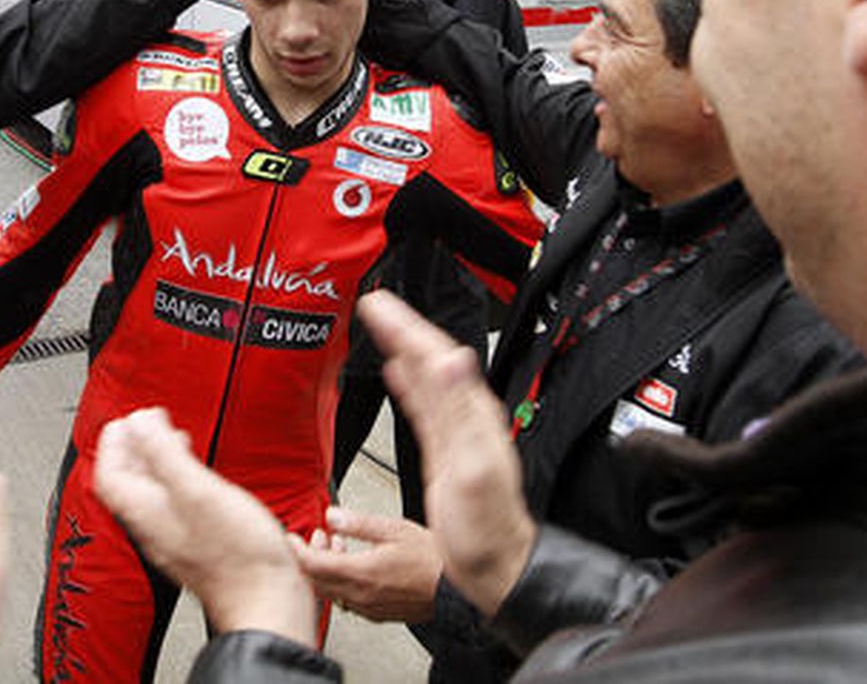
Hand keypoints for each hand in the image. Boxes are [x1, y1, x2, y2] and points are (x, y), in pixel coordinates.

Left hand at [94, 408, 316, 643]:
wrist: (268, 602)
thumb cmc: (238, 555)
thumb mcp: (198, 490)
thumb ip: (165, 454)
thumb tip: (139, 422)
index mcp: (147, 513)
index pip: (110, 474)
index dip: (114, 442)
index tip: (129, 417)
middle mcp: (155, 528)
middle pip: (129, 483)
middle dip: (136, 447)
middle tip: (148, 423)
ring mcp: (177, 540)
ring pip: (153, 494)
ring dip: (158, 462)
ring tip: (172, 440)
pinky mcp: (201, 546)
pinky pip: (176, 505)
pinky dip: (180, 480)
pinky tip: (200, 477)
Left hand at [293, 507, 440, 622]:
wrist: (453, 589)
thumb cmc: (431, 559)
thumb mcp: (394, 529)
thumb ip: (358, 523)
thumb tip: (332, 516)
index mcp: (361, 573)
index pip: (314, 565)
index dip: (297, 550)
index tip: (291, 538)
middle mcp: (360, 595)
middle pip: (317, 580)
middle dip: (310, 557)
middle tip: (316, 537)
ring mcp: (368, 607)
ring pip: (331, 591)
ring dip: (326, 569)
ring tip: (337, 545)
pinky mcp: (376, 613)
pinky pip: (347, 600)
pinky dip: (341, 581)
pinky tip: (353, 564)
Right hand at [359, 291, 536, 616]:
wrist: (493, 564)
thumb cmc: (487, 527)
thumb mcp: (473, 466)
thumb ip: (460, 412)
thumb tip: (452, 360)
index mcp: (473, 413)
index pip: (436, 355)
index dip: (407, 326)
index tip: (380, 304)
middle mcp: (466, 415)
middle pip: (429, 358)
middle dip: (401, 327)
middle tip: (373, 303)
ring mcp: (455, 430)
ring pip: (424, 375)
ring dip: (402, 347)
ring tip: (380, 324)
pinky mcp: (443, 447)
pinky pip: (422, 403)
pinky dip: (407, 382)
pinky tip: (397, 372)